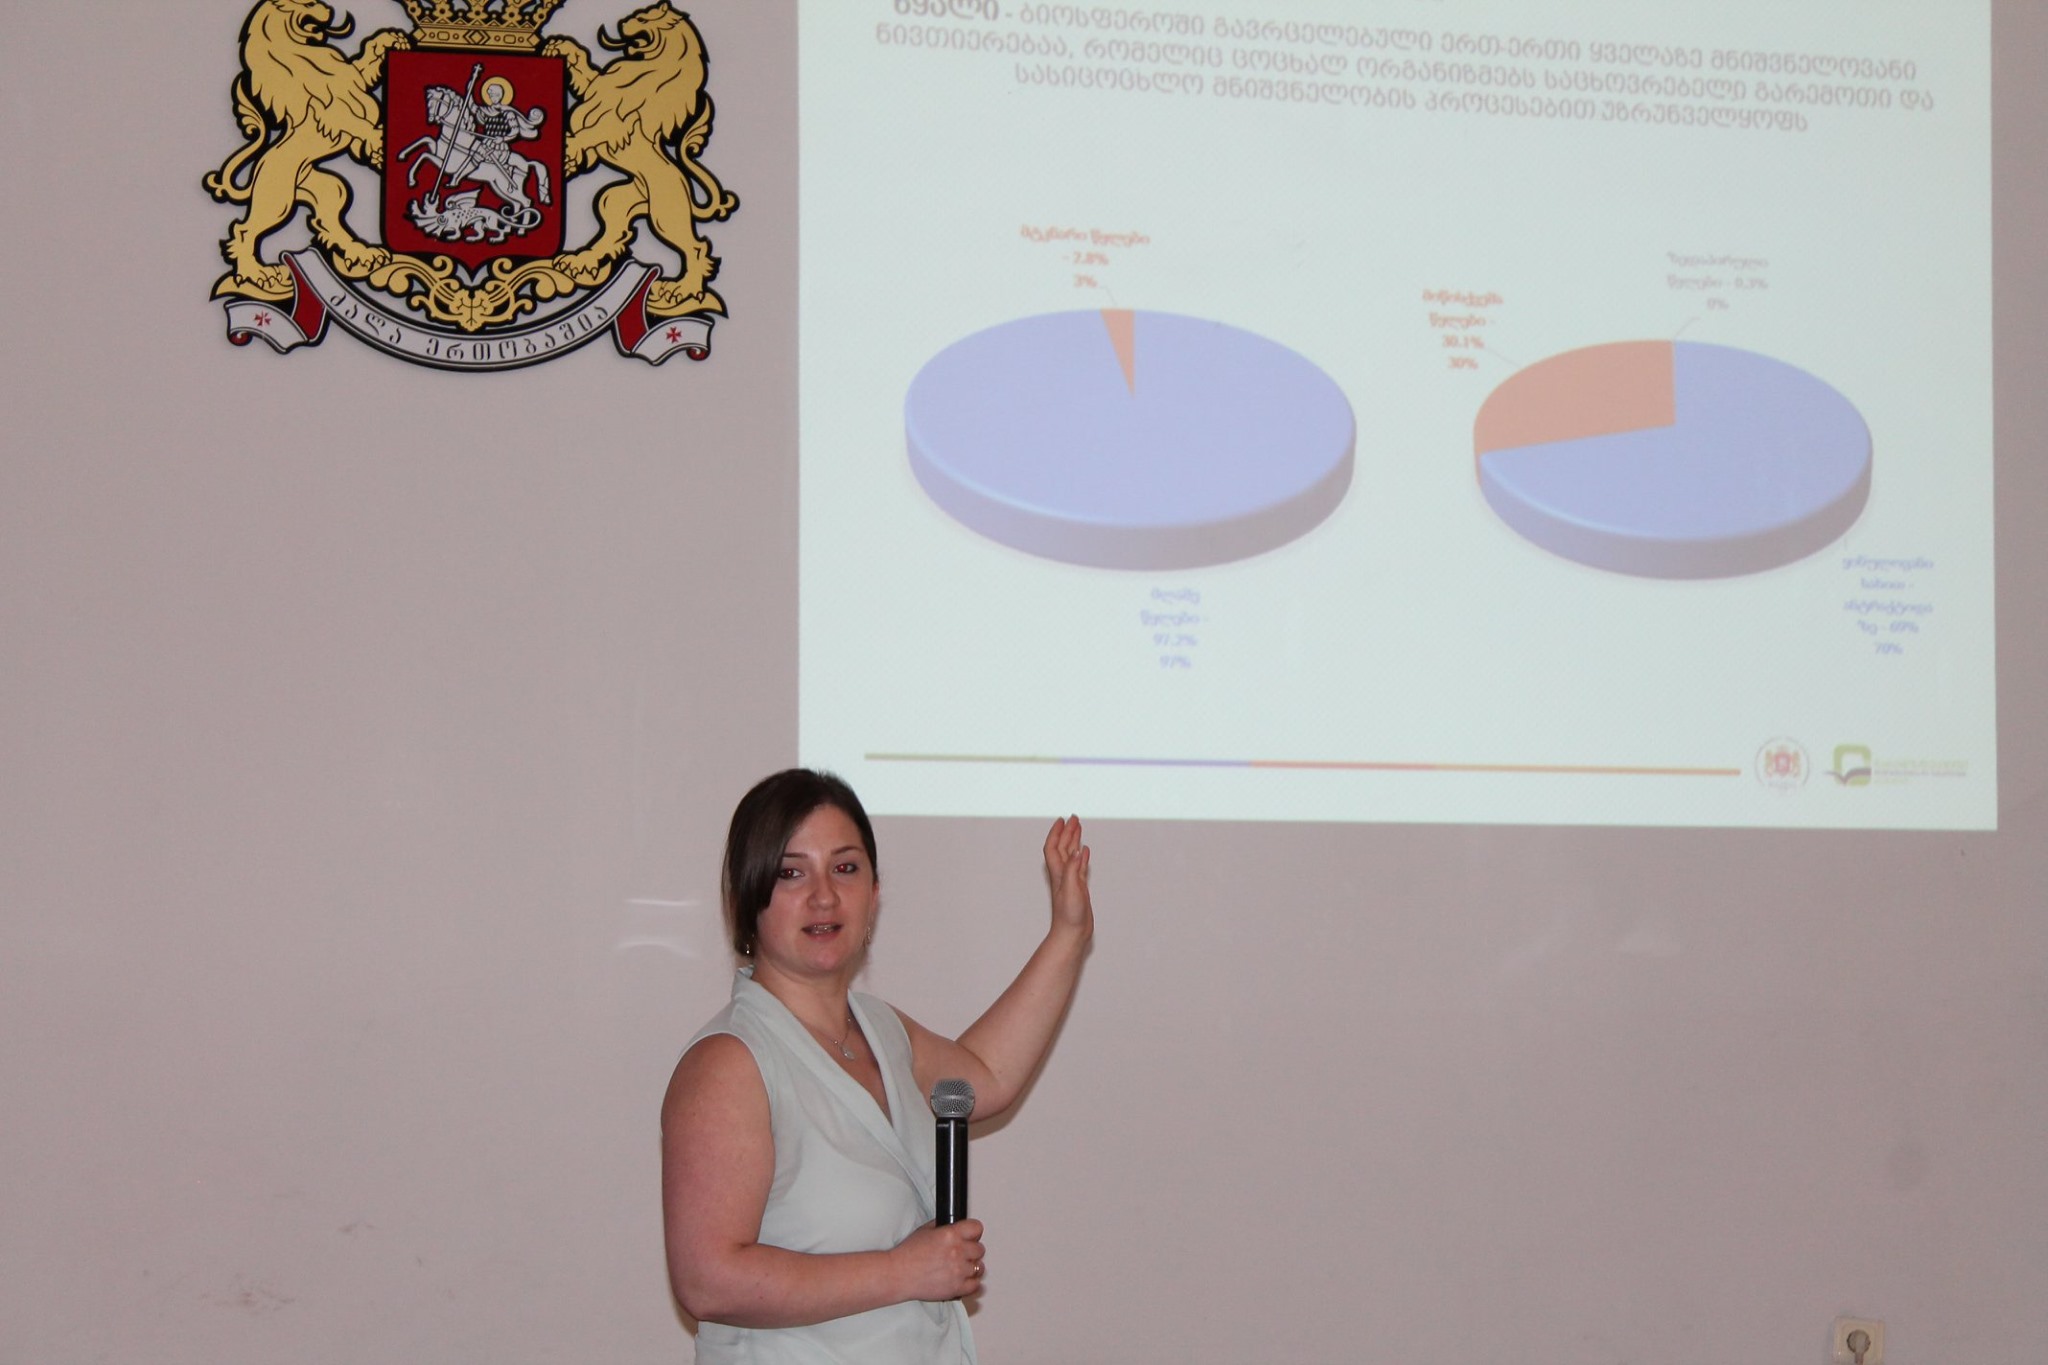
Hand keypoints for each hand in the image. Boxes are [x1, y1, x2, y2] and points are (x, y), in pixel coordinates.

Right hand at [892, 1219, 986, 1301]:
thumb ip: (942, 1226)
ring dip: (972, 1267)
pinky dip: (972, 1283)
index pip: (977, 1228)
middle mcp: (957, 1251)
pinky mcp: (956, 1288)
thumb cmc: (907, 1254)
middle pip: (980, 1249)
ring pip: (980, 1267)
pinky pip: (976, 1285)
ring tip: (963, 1267)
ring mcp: (958, 1271)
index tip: (971, 1236)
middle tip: (962, 1253)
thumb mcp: (924, 1230)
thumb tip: (954, 1226)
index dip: (974, 1232)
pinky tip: (964, 1280)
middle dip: (972, 1250)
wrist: (898, 1275)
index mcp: (950, 1235)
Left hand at [1043, 816, 1092, 938]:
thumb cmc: (1068, 916)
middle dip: (1067, 832)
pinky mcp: (1079, 887)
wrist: (1071, 933)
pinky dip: (1082, 856)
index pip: (1053, 847)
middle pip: (1062, 847)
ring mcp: (1070, 880)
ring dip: (1073, 840)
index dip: (1056, 833)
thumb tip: (1076, 851)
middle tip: (1073, 819)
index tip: (1062, 820)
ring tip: (1078, 828)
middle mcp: (1063, 874)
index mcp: (1058, 873)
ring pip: (1071, 855)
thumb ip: (1073, 870)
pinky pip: (1079, 866)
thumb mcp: (1071, 890)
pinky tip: (1084, 851)